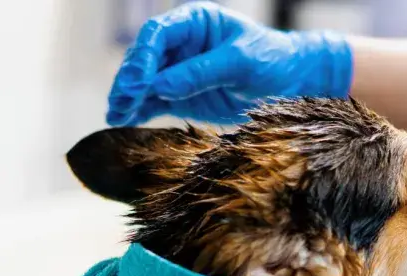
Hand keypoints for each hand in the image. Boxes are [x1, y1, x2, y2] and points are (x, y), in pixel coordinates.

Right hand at [106, 1, 352, 125]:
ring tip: (114, 116)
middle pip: (144, 59)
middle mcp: (181, 44)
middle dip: (129, 80)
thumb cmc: (272, 61)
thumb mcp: (241, 63)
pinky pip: (153, 102)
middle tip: (119, 101)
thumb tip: (161, 85)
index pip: (158, 34)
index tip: (137, 80)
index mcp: (194, 21)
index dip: (142, 56)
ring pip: (143, 82)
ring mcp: (178, 71)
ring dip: (127, 98)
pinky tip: (122, 123)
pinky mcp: (180, 96)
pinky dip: (138, 112)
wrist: (292, 84)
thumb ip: (202, 72)